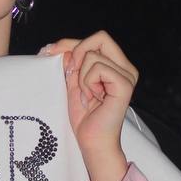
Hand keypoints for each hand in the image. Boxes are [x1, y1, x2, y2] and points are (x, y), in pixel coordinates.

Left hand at [40, 31, 137, 180]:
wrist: (92, 142)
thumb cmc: (84, 116)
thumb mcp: (73, 81)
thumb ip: (71, 61)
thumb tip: (59, 46)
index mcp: (116, 65)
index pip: (96, 39)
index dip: (71, 43)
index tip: (52, 52)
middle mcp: (126, 68)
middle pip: (101, 37)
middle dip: (78, 52)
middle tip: (71, 75)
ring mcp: (127, 75)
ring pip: (93, 55)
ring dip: (81, 76)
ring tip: (87, 95)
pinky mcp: (125, 84)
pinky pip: (97, 68)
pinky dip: (87, 82)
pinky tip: (92, 98)